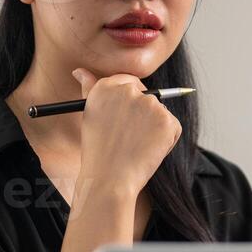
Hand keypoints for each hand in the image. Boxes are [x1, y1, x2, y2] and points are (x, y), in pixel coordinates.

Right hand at [71, 68, 182, 198]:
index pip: (128, 83)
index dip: (129, 104)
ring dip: (154, 128)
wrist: (109, 180)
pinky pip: (172, 128)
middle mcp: (128, 91)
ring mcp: (150, 105)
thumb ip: (89, 89)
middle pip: (147, 96)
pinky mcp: (167, 121)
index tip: (126, 120)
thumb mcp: (90, 116)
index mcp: (106, 87)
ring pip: (160, 113)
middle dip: (143, 115)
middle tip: (130, 138)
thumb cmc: (98, 151)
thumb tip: (79, 71)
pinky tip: (148, 152)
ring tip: (135, 147)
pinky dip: (166, 141)